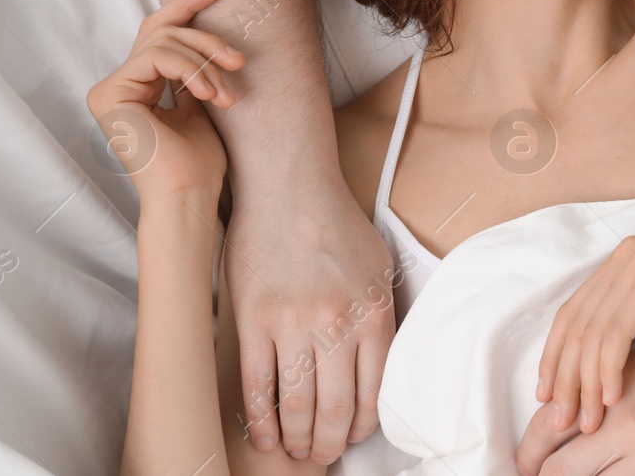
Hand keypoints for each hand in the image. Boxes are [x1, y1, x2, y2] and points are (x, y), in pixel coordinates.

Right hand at [85, 0, 243, 201]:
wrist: (190, 195)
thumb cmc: (200, 160)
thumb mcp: (202, 102)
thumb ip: (195, 69)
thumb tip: (208, 32)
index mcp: (138, 84)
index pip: (159, 32)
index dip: (186, 5)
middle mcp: (118, 84)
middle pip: (161, 30)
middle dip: (205, 35)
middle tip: (238, 60)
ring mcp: (109, 89)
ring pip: (163, 42)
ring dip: (205, 62)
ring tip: (226, 96)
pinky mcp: (109, 95)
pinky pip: (156, 58)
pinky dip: (190, 70)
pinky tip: (210, 95)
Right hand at [224, 170, 396, 464]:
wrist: (289, 186)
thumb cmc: (336, 223)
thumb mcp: (379, 266)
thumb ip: (380, 313)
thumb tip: (379, 362)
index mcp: (373, 313)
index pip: (374, 392)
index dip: (363, 426)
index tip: (355, 436)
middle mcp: (336, 324)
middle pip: (336, 408)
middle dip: (330, 444)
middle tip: (323, 455)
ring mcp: (293, 324)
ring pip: (297, 404)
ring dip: (298, 438)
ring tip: (297, 450)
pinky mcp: (254, 320)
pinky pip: (257, 385)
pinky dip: (261, 420)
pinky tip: (265, 436)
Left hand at [537, 239, 634, 435]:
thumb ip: (629, 337)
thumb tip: (587, 382)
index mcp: (623, 263)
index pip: (572, 315)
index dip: (554, 360)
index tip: (549, 403)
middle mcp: (626, 256)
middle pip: (575, 323)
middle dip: (563, 377)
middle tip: (559, 421)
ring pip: (591, 330)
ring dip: (584, 381)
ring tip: (585, 421)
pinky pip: (618, 330)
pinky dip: (608, 368)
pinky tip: (611, 399)